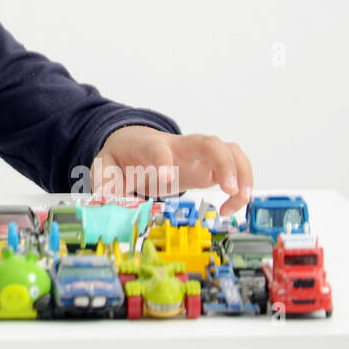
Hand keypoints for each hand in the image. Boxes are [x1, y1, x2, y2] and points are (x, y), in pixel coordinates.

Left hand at [90, 125, 253, 215]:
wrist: (133, 144)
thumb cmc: (122, 157)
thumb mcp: (105, 168)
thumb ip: (105, 185)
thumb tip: (105, 204)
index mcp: (148, 146)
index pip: (157, 148)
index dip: (162, 160)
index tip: (166, 178)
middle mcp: (178, 147)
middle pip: (207, 141)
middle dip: (223, 162)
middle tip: (229, 188)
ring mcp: (197, 154)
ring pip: (229, 150)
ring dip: (242, 172)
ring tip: (240, 199)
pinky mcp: (209, 166)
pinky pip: (235, 166)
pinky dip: (242, 184)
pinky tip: (232, 207)